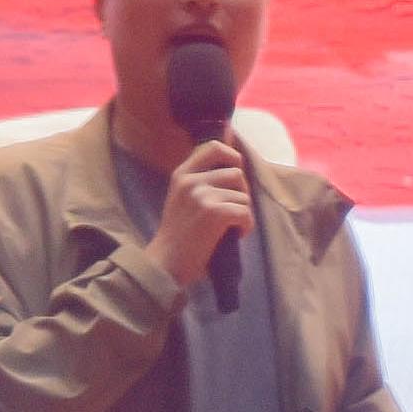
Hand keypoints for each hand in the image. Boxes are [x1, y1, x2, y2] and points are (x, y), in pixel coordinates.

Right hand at [155, 137, 255, 287]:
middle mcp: (191, 181)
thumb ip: (199, 182)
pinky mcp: (213, 213)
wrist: (165, 263)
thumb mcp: (181, 199)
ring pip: (243, 196)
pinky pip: (245, 212)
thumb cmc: (178, 236)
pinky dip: (246, 226)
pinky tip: (237, 234)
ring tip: (233, 226)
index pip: (213, 147)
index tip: (236, 171)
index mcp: (182, 174)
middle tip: (236, 210)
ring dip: (245, 212)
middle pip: (236, 172)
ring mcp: (201, 196)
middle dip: (243, 192)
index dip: (232, 156)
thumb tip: (234, 170)